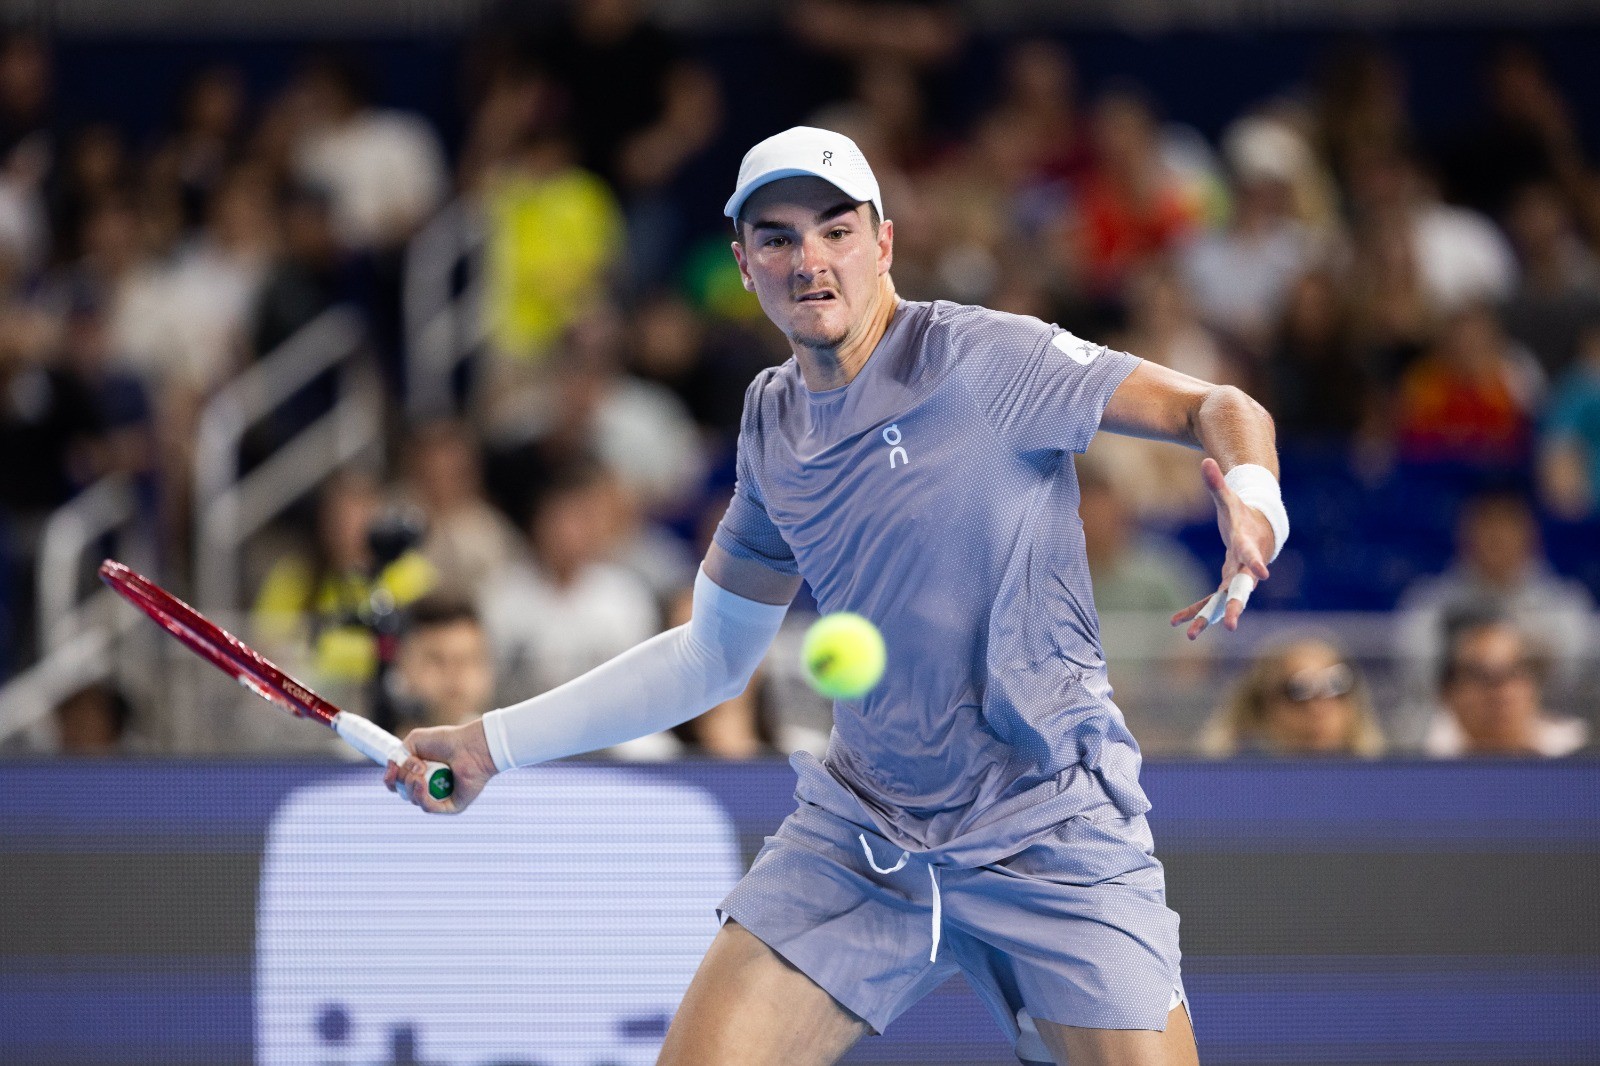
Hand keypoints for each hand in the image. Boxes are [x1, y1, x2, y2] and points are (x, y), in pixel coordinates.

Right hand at [384, 719, 498, 813]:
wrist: (470, 746)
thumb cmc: (446, 741)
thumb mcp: (414, 742)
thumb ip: (397, 757)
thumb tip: (391, 778)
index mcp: (420, 773)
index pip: (398, 785)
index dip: (391, 781)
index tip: (392, 772)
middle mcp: (429, 786)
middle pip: (403, 792)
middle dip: (404, 778)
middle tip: (417, 764)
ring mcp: (440, 797)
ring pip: (414, 800)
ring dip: (412, 784)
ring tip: (422, 770)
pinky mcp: (450, 806)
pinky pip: (428, 807)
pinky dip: (422, 795)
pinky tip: (422, 782)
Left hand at [1170, 458, 1273, 640]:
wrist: (1259, 529)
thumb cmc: (1243, 512)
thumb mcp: (1228, 498)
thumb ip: (1217, 482)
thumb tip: (1205, 460)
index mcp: (1247, 545)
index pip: (1252, 554)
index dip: (1255, 562)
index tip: (1262, 574)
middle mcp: (1244, 568)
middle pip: (1241, 589)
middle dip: (1234, 606)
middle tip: (1230, 623)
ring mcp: (1235, 578)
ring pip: (1223, 601)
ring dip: (1208, 617)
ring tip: (1191, 635)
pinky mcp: (1225, 583)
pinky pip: (1209, 600)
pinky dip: (1195, 610)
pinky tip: (1175, 621)